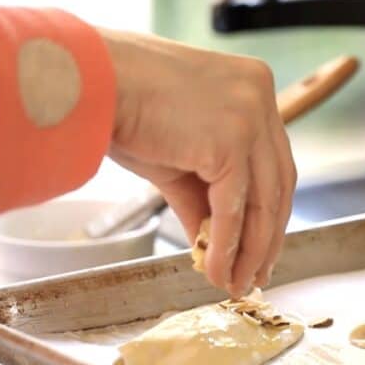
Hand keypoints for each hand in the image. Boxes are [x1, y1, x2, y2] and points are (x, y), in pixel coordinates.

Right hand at [98, 28, 295, 297]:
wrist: (86, 82)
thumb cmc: (119, 106)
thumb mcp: (176, 153)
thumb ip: (203, 194)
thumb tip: (214, 243)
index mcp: (253, 87)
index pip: (274, 161)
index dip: (270, 210)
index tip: (263, 246)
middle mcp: (260, 96)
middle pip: (278, 183)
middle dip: (266, 237)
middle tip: (254, 274)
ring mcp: (250, 118)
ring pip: (262, 201)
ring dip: (249, 251)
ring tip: (234, 283)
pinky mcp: (232, 142)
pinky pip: (234, 208)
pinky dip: (227, 247)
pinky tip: (215, 271)